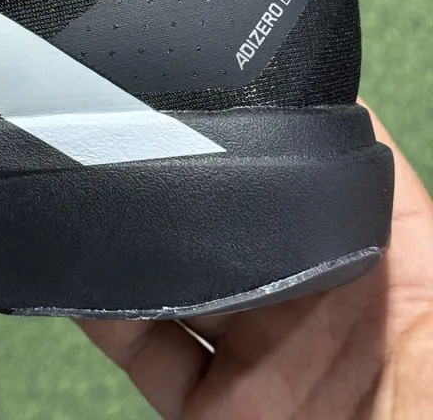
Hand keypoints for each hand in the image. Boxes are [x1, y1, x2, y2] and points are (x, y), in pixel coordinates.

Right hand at [78, 103, 432, 418]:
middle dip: (189, 189)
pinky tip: (86, 282)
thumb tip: (355, 112)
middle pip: (233, 228)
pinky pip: (150, 352)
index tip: (216, 96)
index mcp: (375, 266)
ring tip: (99, 199)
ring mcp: (259, 359)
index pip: (308, 181)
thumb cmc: (432, 392)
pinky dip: (111, 318)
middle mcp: (308, 305)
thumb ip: (395, 203)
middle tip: (138, 143)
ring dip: (138, 249)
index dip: (266, 138)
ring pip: (179, 283)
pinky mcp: (217, 411)